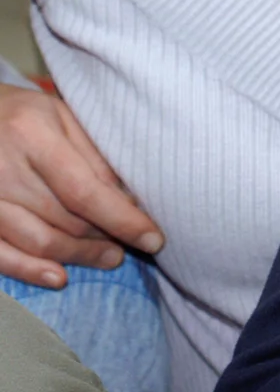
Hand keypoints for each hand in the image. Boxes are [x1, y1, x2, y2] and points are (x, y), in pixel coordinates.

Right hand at [0, 85, 163, 286]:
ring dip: (79, 255)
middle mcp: (3, 170)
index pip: (84, 190)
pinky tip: (60, 277)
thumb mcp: (62, 117)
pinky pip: (1, 256)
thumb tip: (128, 198)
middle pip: (64, 219)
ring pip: (38, 241)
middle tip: (134, 245)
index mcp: (32, 135)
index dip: (121, 219)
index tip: (153, 237)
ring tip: (110, 256)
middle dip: (105, 237)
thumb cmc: (25, 114)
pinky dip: (31, 271)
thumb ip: (93, 154)